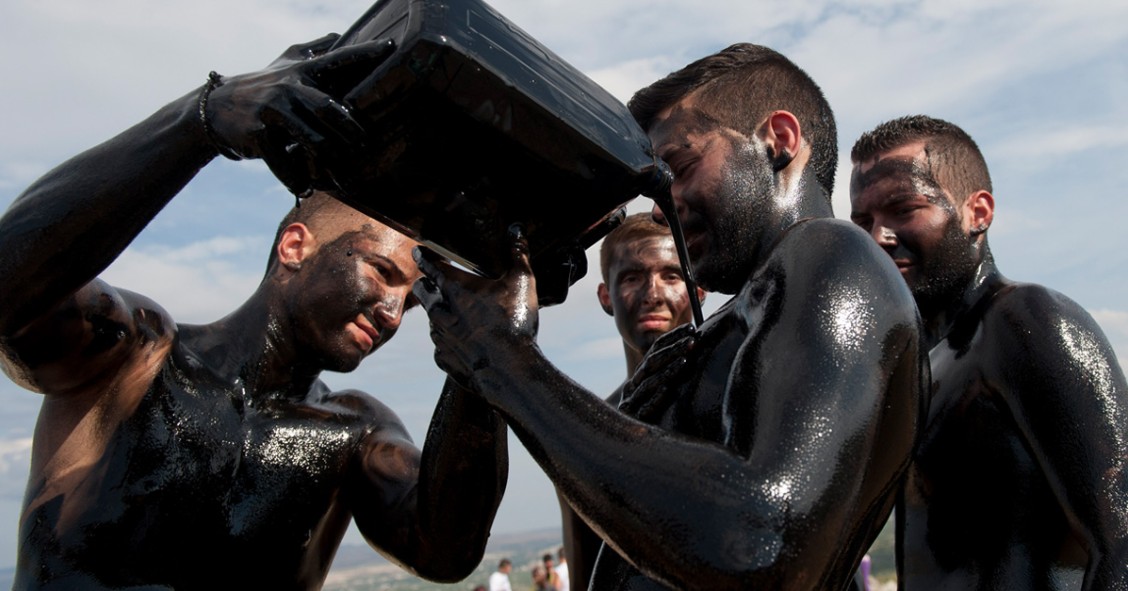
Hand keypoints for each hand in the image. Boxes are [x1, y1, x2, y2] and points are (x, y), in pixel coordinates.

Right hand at [202, 34, 395, 196]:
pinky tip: (306, 187)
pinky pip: (282, 161)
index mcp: (300, 71)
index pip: (337, 59)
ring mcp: (271, 110)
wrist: (215, 109)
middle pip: (329, 108)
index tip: (392, 47)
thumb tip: (338, 34)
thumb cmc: (261, 85)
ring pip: (311, 139)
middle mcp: (288, 87)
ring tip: (345, 178)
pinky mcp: (257, 133)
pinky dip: (296, 178)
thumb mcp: (285, 63)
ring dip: (331, 162)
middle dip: (352, 129)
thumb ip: (312, 50)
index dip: (364, 53)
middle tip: (366, 146)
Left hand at [413, 225, 538, 388]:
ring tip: (457, 316)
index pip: (429, 265)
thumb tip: (516, 229)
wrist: (510, 370)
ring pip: (431, 319)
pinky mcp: (443, 359)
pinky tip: (465, 343)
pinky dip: (450, 343)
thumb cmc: (514, 322)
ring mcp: (440, 337)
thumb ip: (518, 252)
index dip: (423, 256)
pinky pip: (441, 347)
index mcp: (455, 288)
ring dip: (439, 315)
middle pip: (421, 291)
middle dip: (425, 284)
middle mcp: (440, 310)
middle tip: (432, 283)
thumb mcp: (522, 281)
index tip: (419, 251)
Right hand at [617, 323, 696, 422]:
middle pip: (652, 362)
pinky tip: (668, 389)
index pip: (655, 350)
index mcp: (639, 377)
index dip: (672, 338)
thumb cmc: (649, 416)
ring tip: (686, 360)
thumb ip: (668, 374)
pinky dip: (656, 397)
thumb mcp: (656, 393)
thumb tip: (693, 351)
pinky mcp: (634, 421)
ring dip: (668, 370)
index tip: (691, 328)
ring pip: (649, 383)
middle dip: (673, 349)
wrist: (626, 444)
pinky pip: (645, 408)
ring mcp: (632, 403)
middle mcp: (633, 386)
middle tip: (693, 340)